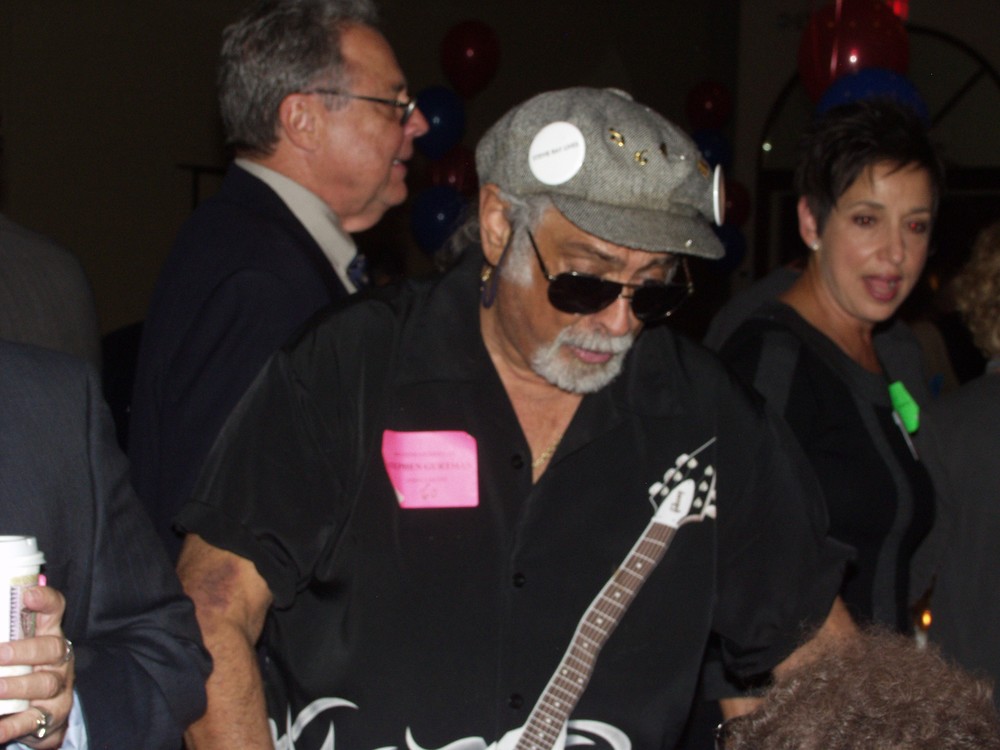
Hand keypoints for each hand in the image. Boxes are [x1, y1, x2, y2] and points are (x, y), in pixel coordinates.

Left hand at [0, 586, 73, 747]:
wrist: (44, 714)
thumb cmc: (25, 672)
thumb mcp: (19, 648)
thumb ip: (6, 631)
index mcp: (49, 636)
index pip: (54, 610)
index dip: (45, 601)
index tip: (28, 596)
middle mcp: (59, 660)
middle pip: (53, 649)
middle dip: (25, 651)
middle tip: (0, 655)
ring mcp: (59, 688)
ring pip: (45, 684)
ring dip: (17, 687)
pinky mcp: (52, 717)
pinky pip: (32, 721)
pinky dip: (11, 726)